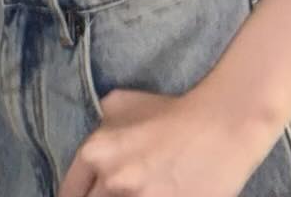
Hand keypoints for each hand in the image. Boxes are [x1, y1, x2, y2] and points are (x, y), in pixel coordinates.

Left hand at [57, 87, 272, 196]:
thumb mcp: (121, 102)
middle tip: (122, 191)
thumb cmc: (171, 113)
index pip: (69, 193)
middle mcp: (113, 180)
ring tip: (142, 191)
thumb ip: (97, 127)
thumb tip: (91, 146)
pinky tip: (162, 193)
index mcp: (96, 153)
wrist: (220, 127)